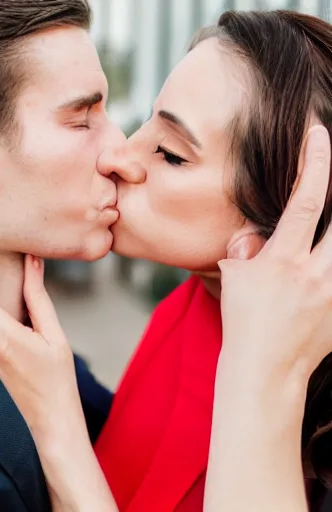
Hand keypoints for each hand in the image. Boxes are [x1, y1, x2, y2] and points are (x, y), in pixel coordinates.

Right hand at [220, 125, 331, 379]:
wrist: (265, 371)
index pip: (305, 201)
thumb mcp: (233, 279)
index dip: (314, 163)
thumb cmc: (244, 324)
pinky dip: (330, 260)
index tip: (317, 133)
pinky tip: (320, 260)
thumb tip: (257, 234)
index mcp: (286, 262)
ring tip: (318, 240)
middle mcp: (320, 274)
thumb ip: (245, 248)